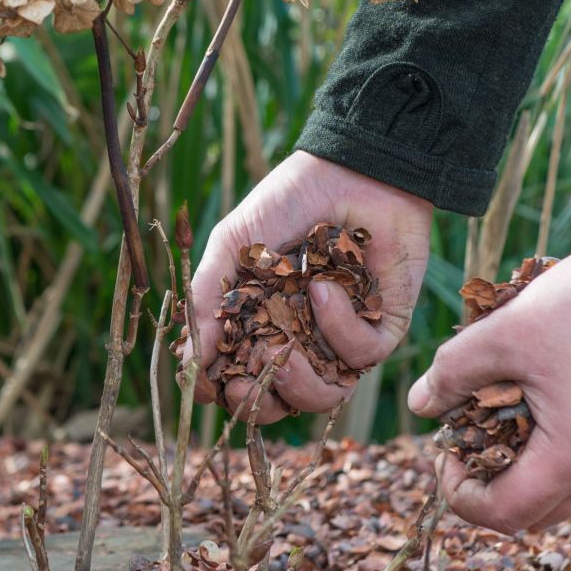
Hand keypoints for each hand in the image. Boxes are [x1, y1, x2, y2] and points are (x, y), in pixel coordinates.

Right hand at [191, 151, 432, 422]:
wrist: (351, 169)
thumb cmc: (288, 201)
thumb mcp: (233, 246)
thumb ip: (208, 299)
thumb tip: (188, 361)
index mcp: (262, 324)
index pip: (243, 381)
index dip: (229, 393)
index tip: (217, 386)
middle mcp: (301, 338)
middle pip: (283, 402)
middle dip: (265, 401)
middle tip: (255, 376)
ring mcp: (342, 336)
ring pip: (326, 395)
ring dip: (302, 381)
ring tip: (288, 347)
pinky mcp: (383, 326)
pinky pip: (362, 355)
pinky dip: (338, 327)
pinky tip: (324, 288)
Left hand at [408, 245, 570, 532]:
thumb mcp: (504, 333)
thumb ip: (452, 373)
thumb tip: (420, 404)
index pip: (503, 514)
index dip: (459, 494)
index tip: (442, 452)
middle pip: (537, 510)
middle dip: (490, 484)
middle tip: (463, 439)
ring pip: (566, 483)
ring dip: (523, 463)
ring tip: (494, 413)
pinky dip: (554, 443)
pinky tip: (536, 394)